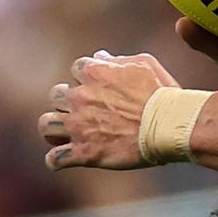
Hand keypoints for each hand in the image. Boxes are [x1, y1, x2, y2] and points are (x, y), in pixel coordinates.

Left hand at [38, 51, 179, 170]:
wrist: (171, 126)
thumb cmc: (162, 93)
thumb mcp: (146, 64)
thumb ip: (119, 60)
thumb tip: (100, 57)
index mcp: (94, 73)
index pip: (77, 68)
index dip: (89, 76)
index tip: (101, 85)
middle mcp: (80, 97)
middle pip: (56, 95)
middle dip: (68, 101)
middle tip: (85, 109)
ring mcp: (79, 126)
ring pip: (46, 124)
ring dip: (55, 127)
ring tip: (67, 132)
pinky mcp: (83, 152)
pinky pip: (54, 159)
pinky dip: (59, 159)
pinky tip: (69, 157)